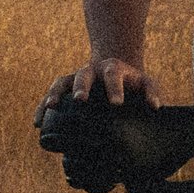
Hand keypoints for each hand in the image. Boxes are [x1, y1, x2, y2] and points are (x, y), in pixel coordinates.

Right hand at [37, 57, 161, 127]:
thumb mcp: (146, 83)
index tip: (116, 104)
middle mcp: (92, 71)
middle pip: (84, 75)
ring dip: (57, 93)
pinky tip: (37, 122)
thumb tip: (155, 107)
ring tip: (51, 107)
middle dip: (82, 87)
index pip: (113, 75)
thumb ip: (152, 93)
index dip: (115, 88)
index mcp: (113, 70)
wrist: (114, 70)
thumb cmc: (133, 83)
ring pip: (63, 82)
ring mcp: (75, 79)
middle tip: (81, 100)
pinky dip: (42, 107)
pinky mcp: (64, 89)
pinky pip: (51, 95)